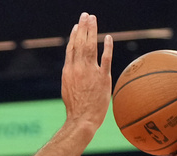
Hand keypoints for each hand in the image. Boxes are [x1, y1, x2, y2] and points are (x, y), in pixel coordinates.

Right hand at [61, 13, 112, 131]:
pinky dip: (107, 47)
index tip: (77, 26)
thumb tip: (73, 69)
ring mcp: (90, 72)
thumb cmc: (75, 108)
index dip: (74, 35)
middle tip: (86, 15)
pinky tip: (108, 37)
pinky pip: (105, 58)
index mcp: (68, 71)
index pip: (71, 48)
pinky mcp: (103, 78)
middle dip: (83, 27)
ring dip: (92, 31)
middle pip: (80, 43)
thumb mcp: (67, 89)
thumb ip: (71, 76)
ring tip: (93, 19)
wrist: (82, 119)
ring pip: (90, 46)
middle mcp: (78, 68)